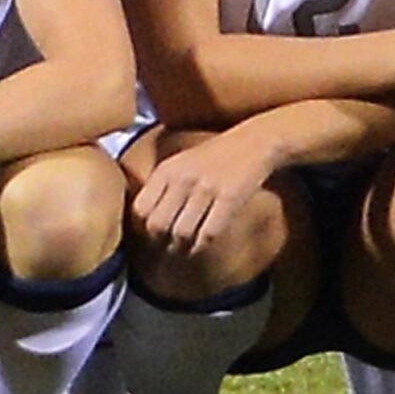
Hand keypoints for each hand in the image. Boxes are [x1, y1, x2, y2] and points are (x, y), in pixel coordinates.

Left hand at [131, 130, 275, 259]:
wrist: (254, 142)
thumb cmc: (215, 158)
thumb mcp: (181, 164)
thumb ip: (162, 187)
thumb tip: (145, 222)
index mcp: (167, 170)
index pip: (140, 209)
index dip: (142, 229)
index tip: (151, 236)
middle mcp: (182, 178)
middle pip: (158, 225)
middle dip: (160, 243)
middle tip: (168, 249)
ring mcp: (206, 188)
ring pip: (182, 234)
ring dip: (182, 249)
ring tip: (184, 251)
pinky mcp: (230, 198)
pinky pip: (209, 234)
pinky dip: (203, 246)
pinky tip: (203, 246)